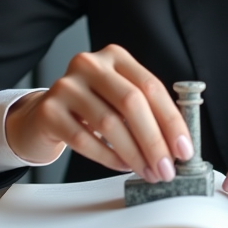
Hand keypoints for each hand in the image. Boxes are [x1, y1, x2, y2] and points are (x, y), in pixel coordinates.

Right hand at [4, 44, 192, 183]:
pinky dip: (108, 157)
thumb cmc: (90, 108)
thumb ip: (147, 110)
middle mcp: (89, 64)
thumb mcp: (119, 98)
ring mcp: (66, 86)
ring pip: (109, 123)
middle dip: (154, 141)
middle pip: (131, 103)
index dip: (171, 121)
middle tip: (167, 168)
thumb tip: (178, 143)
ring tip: (147, 171)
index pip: (151, 86)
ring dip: (134, 154)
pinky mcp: (48, 110)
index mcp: (115, 56)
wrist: (44, 115)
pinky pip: (84, 140)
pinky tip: (122, 166)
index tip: (183, 149)